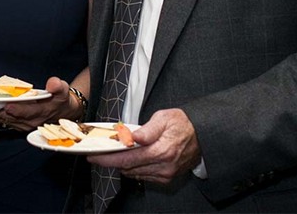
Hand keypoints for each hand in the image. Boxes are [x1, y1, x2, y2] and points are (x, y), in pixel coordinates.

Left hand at [0, 77, 80, 131]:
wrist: (64, 112)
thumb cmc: (60, 100)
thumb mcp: (62, 90)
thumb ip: (57, 86)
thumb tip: (53, 83)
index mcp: (42, 112)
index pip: (28, 112)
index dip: (17, 110)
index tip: (8, 105)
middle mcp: (32, 122)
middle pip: (12, 117)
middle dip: (0, 110)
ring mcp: (25, 125)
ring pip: (7, 121)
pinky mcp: (20, 125)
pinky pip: (7, 122)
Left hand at [86, 108, 200, 183]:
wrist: (203, 135)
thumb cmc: (182, 124)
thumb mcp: (164, 118)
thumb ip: (147, 129)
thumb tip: (132, 137)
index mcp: (161, 151)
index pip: (127, 159)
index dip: (107, 159)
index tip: (93, 157)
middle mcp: (163, 166)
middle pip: (128, 168)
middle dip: (111, 161)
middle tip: (98, 153)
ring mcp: (165, 174)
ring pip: (134, 173)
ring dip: (122, 165)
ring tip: (113, 154)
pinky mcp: (167, 178)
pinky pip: (143, 176)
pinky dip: (134, 168)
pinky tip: (130, 158)